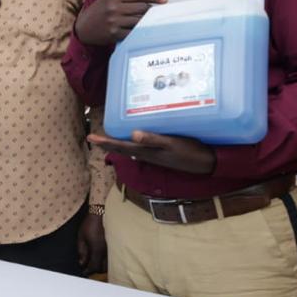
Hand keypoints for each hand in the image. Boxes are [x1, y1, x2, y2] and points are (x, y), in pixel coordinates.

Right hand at [74, 0, 165, 45]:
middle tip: (159, 13)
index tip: (164, 0)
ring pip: (139, 20)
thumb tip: (147, 2)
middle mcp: (114, 8)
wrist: (82, 29)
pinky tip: (145, 31)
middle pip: (141, 8)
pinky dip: (140, 31)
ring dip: (148, 21)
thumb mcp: (107, 0)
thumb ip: (124, 0)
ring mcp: (114, 22)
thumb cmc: (98, 13)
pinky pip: (133, 32)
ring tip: (154, 22)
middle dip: (151, 11)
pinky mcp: (114, 34)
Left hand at [77, 213, 106, 273]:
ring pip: (109, 263)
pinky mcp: (114, 244)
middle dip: (96, 270)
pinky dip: (107, 260)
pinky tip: (101, 257)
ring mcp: (111, 248)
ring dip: (102, 266)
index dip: (88, 271)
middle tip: (89, 267)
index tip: (84, 271)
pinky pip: (111, 256)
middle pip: (103, 268)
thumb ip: (81, 251)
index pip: (94, 267)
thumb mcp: (81, 237)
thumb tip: (82, 263)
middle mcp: (106, 251)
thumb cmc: (89, 224)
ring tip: (95, 262)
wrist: (101, 213)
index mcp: (97, 250)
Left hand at [89, 131, 215, 174]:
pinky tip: (135, 133)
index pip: (120, 146)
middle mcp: (147, 153)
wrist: (206, 163)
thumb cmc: (190, 152)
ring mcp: (153, 154)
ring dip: (118, 141)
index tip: (90, 138)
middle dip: (107, 142)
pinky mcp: (160, 152)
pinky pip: (141, 145)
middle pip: (121, 147)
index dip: (104, 142)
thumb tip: (133, 134)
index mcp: (146, 151)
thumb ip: (153, 140)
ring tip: (109, 133)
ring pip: (130, 147)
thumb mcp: (172, 144)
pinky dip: (133, 139)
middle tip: (93, 136)